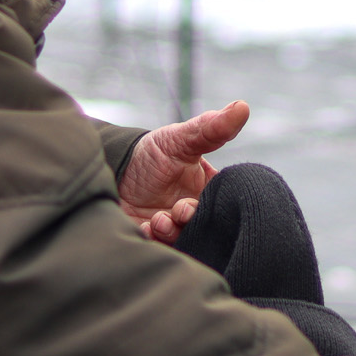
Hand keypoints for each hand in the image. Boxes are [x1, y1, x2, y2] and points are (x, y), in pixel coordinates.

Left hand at [117, 100, 248, 243]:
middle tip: (178, 210)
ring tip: (157, 220)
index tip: (197, 199)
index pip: (225, 205)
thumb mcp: (180, 139)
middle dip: (191, 220)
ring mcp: (176, 230)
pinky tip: (144, 227)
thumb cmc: (151, 154)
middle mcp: (195, 213)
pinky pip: (161, 250)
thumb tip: (242, 106)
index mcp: (209, 191)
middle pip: (206, 228)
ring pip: (185, 241)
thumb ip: (211, 128)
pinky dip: (154, 241)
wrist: (113, 169)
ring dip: (172, 232)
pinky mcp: (155, 242)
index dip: (216, 207)